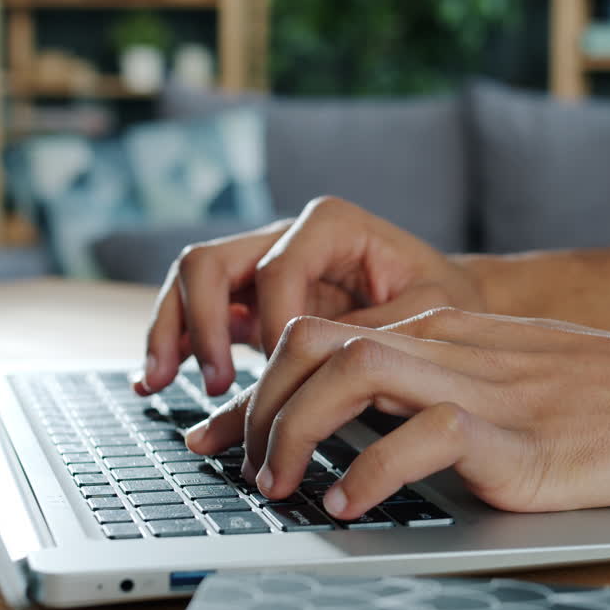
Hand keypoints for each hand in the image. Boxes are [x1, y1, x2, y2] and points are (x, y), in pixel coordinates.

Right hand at [135, 196, 483, 396]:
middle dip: (198, 322)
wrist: (453, 304)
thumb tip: (310, 385)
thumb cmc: (444, 305)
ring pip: (190, 282)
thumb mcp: (421, 319)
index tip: (288, 376)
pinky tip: (156, 383)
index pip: (276, 270)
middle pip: (210, 262)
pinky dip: (176, 344)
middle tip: (213, 383)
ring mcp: (263, 265)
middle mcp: (287, 235)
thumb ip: (361, 340)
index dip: (273, 327)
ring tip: (157, 385)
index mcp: (331, 224)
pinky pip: (200, 313)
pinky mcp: (252, 300)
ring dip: (170, 331)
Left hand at [185, 308, 609, 518]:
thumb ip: (440, 392)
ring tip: (281, 485)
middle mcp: (452, 344)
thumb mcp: (511, 380)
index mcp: (446, 329)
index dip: (256, 387)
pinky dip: (370, 471)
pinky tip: (349, 507)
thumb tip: (369, 437)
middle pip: (315, 340)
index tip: (218, 437)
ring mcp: (484, 384)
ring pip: (351, 369)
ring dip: (295, 428)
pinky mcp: (519, 436)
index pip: (323, 335)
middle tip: (245, 467)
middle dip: (258, 403)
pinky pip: (421, 436)